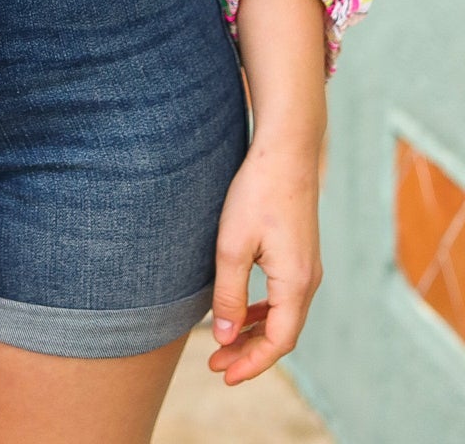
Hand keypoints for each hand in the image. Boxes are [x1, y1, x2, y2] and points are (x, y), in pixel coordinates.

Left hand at [207, 136, 322, 384]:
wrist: (285, 151)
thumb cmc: (256, 193)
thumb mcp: (232, 245)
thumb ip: (229, 294)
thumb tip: (226, 337)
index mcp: (296, 283)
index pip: (277, 342)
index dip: (251, 363)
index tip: (222, 374)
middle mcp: (309, 280)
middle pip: (282, 334)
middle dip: (250, 353)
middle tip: (216, 364)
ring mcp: (308, 266)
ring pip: (284, 316)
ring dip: (255, 333)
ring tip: (225, 343)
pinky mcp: (301, 253)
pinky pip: (284, 297)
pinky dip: (263, 312)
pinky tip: (242, 311)